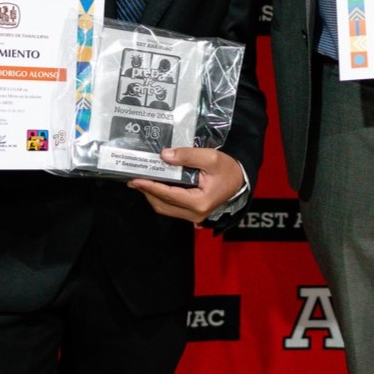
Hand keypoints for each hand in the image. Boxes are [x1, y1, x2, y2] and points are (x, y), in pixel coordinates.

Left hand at [127, 148, 245, 223]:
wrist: (240, 182)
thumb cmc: (228, 170)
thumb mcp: (211, 158)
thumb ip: (187, 156)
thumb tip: (164, 155)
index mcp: (199, 202)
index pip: (169, 194)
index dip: (150, 186)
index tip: (136, 179)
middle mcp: (195, 214)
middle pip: (163, 205)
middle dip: (147, 192)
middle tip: (133, 179)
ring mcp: (194, 217)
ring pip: (165, 209)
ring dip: (151, 195)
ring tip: (140, 182)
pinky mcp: (192, 214)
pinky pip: (171, 208)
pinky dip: (160, 198)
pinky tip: (154, 187)